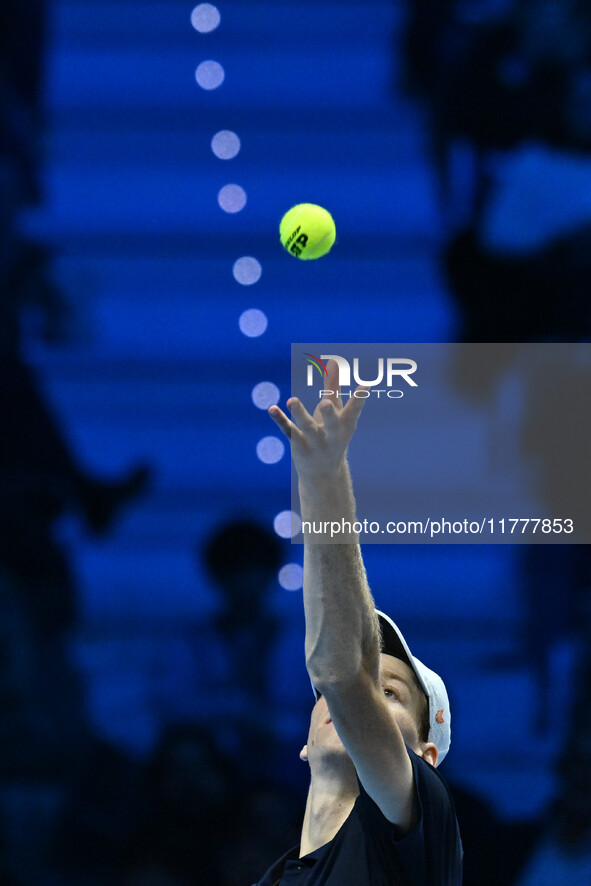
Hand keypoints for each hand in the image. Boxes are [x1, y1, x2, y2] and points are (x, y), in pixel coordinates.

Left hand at [268, 360, 367, 481]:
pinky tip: (272, 409)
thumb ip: (333, 388)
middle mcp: (331, 434)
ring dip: (300, 414)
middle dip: (329, 413)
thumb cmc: (332, 435)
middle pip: (331, 422)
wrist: (323, 473)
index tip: (365, 386)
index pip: (354, 411)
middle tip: (325, 403)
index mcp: (345, 425)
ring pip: (306, 426)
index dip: (360, 399)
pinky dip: (280, 420)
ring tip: (292, 400)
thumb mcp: (336, 414)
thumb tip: (333, 362)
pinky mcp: (298, 445)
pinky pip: (289, 431)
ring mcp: (314, 441)